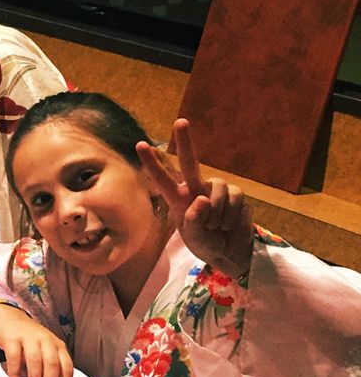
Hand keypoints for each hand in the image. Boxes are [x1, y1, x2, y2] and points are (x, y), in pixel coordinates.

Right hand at [0, 303, 72, 376]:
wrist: (10, 320)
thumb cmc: (30, 341)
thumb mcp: (46, 351)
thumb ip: (51, 368)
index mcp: (58, 345)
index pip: (66, 365)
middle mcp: (46, 340)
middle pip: (52, 364)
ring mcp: (29, 338)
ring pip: (35, 361)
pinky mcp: (12, 339)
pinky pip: (14, 358)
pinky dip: (16, 375)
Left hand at [137, 118, 252, 279]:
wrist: (231, 254)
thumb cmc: (207, 245)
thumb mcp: (194, 238)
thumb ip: (193, 220)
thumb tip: (202, 198)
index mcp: (178, 200)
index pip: (162, 180)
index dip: (152, 163)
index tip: (140, 144)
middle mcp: (195, 191)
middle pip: (190, 162)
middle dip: (185, 141)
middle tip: (180, 121)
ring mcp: (215, 191)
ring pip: (216, 188)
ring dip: (217, 212)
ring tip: (215, 227)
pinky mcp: (235, 195)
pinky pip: (233, 197)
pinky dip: (230, 214)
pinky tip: (228, 224)